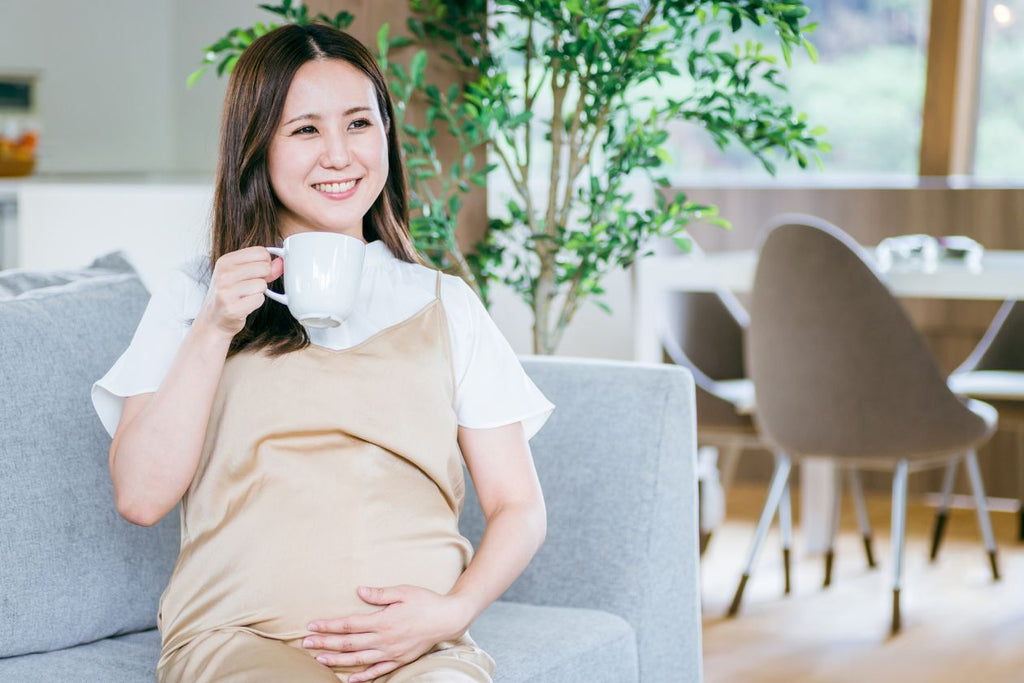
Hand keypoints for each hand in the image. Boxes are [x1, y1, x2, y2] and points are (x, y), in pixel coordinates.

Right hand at [195, 247, 282, 337]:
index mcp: (225, 261)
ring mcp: (226, 291)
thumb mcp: (241, 275)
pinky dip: (256, 303)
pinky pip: (259, 299)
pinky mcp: (232, 308)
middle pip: (264, 267)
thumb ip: (263, 267)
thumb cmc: (229, 295)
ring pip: (262, 284)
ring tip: (244, 296)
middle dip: (263, 278)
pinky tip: (244, 305)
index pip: (260, 252)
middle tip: (249, 287)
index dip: (265, 263)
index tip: (257, 272)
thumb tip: (281, 262)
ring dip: (258, 292)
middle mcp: (224, 274)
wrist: (213, 320)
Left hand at [303, 585, 472, 682]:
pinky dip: (363, 676)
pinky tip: (350, 679)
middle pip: (349, 643)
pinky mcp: (399, 659)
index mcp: (383, 620)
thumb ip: (380, 593)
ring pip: (359, 659)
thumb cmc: (426, 601)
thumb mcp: (403, 591)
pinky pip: (378, 671)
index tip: (312, 626)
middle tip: (306, 643)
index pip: (349, 624)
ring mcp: (391, 652)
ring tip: (320, 659)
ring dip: (337, 660)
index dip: (329, 626)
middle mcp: (384, 639)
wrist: (448, 618)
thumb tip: (359, 590)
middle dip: (325, 643)